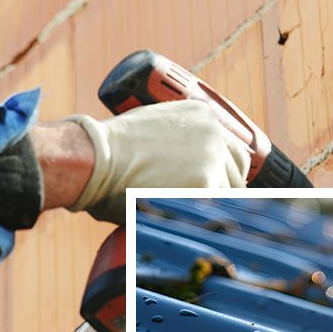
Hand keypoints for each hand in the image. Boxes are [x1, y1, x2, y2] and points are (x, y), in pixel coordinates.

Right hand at [65, 100, 249, 222]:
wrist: (96, 157)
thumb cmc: (110, 148)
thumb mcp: (152, 126)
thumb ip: (178, 139)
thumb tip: (185, 163)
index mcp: (203, 115)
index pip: (232, 147)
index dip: (224, 168)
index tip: (217, 181)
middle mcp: (214, 132)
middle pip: (236, 170)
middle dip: (222, 187)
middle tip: (202, 202)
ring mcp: (213, 157)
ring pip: (227, 192)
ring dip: (208, 203)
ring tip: (182, 209)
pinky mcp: (207, 183)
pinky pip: (214, 208)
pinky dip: (198, 216)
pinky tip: (180, 215)